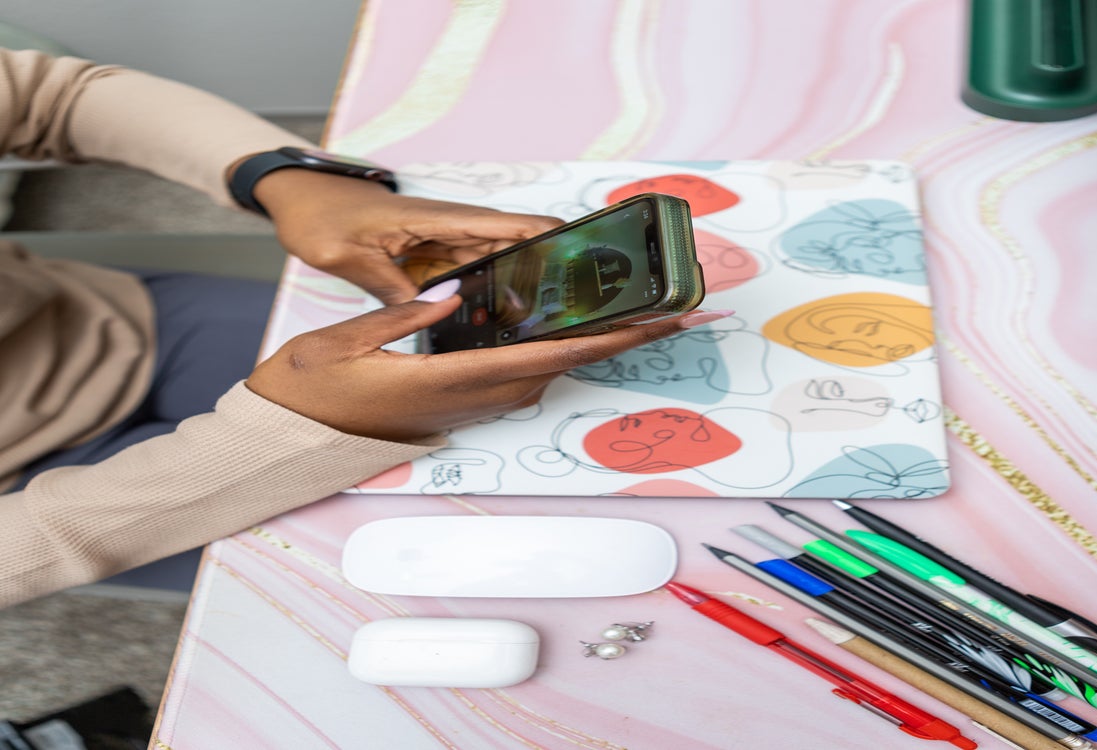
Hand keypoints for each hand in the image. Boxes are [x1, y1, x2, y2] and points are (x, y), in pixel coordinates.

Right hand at [244, 291, 732, 441]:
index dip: (607, 340)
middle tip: (673, 311)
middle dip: (621, 339)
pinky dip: (560, 350)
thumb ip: (400, 320)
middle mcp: (471, 399)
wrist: (293, 437)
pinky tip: (573, 328)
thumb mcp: (341, 345)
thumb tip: (449, 296)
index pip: (545, 357)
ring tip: (636, 313)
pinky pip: (524, 374)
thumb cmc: (310, 390)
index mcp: (447, 383)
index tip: (654, 324)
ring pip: (548, 371)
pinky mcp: (463, 402)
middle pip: (563, 365)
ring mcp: (470, 405)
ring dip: (594, 344)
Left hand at [250, 168, 560, 304]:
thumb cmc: (321, 215)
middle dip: (551, 277)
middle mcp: (455, 228)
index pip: (516, 224)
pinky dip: (493, 297)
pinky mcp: (439, 257)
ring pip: (503, 266)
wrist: (302, 200)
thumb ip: (390, 286)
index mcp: (443, 218)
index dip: (558, 241)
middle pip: (521, 249)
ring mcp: (449, 242)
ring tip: (545, 327)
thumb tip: (436, 310)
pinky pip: (478, 276)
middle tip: (576, 315)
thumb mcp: (346, 256)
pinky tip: (502, 324)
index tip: (588, 264)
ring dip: (524, 291)